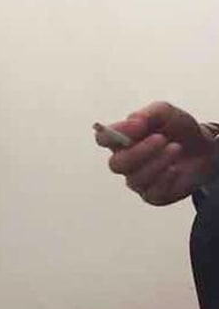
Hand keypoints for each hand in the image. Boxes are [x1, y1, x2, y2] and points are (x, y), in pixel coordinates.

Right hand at [95, 101, 217, 205]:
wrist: (205, 149)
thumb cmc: (179, 131)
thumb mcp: (166, 113)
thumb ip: (149, 113)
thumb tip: (133, 121)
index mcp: (123, 141)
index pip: (103, 139)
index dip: (113, 134)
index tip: (138, 126)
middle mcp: (126, 162)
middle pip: (116, 164)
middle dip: (139, 152)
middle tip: (161, 139)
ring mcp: (138, 180)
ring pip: (135, 179)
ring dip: (158, 162)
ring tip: (176, 148)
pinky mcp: (153, 195)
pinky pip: (152, 192)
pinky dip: (166, 178)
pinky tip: (176, 169)